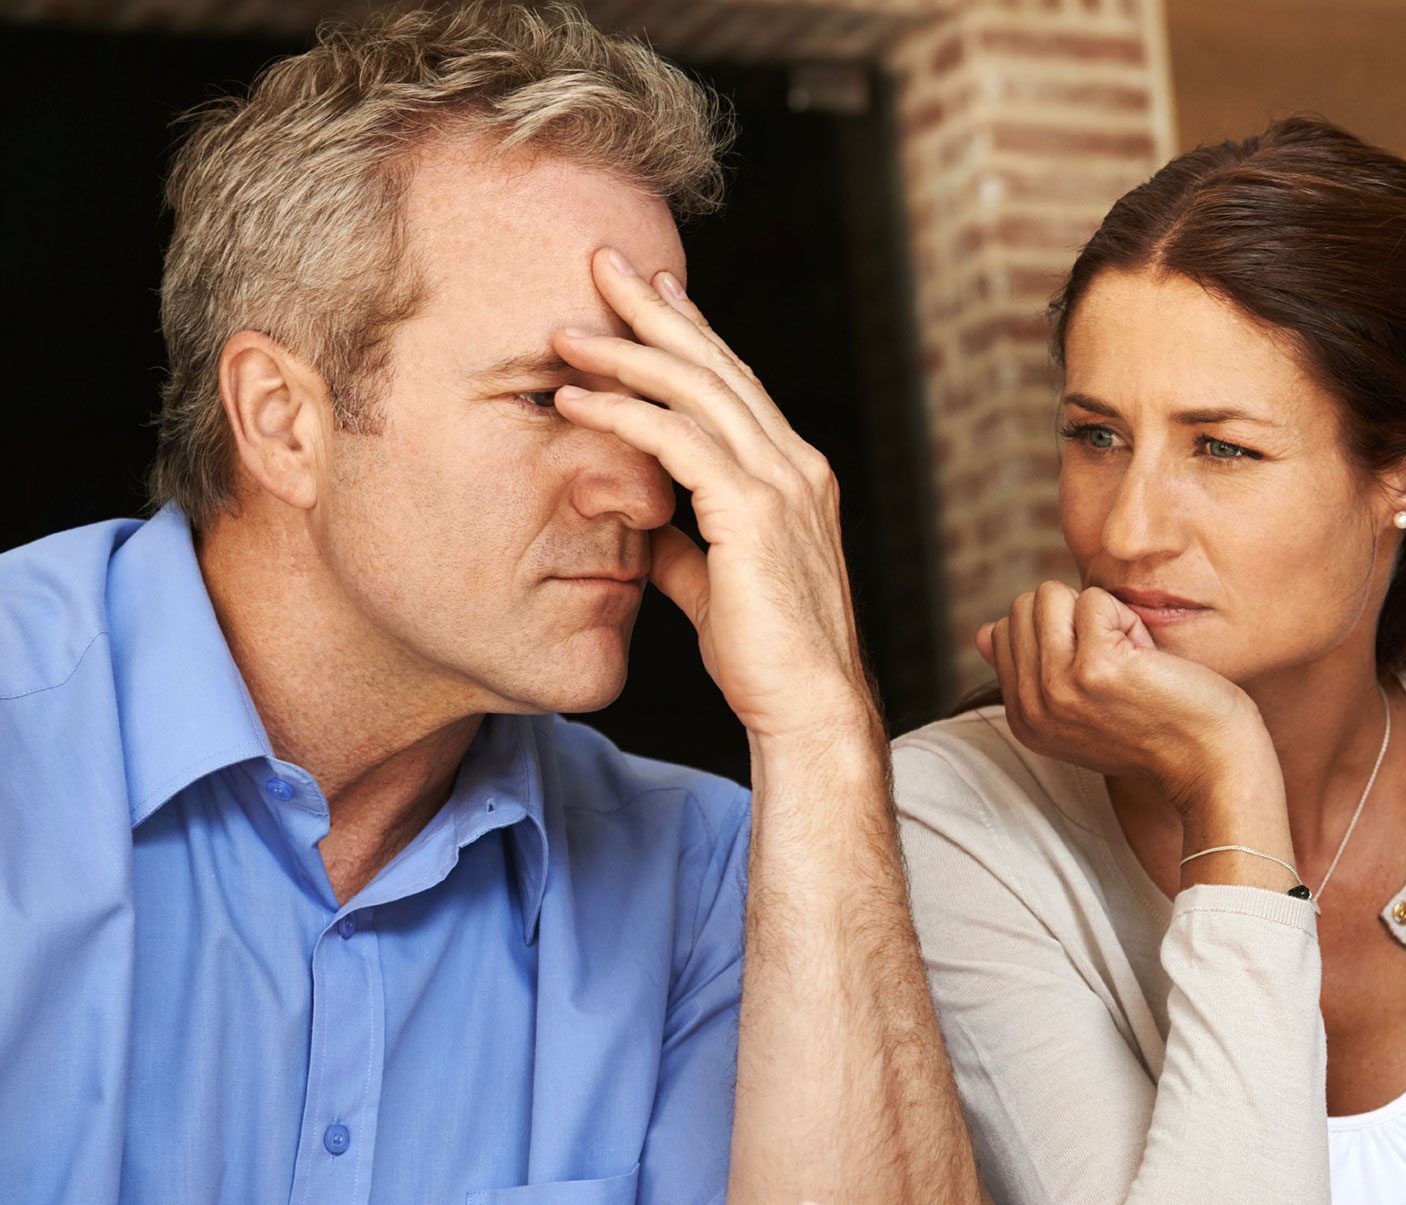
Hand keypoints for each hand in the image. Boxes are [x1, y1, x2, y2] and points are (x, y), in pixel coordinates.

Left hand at [554, 248, 869, 744]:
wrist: (808, 710)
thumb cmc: (767, 662)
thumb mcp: (718, 589)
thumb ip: (688, 548)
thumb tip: (651, 528)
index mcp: (796, 477)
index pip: (738, 385)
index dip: (690, 334)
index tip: (647, 295)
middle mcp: (796, 467)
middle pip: (718, 366)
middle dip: (655, 310)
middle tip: (602, 262)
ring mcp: (781, 485)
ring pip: (697, 390)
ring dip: (625, 353)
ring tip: (564, 330)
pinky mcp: (751, 513)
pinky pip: (677, 441)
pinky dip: (621, 414)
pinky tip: (572, 402)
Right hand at [976, 581, 1273, 815]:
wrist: (1212, 765)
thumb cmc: (1160, 727)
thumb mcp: (1082, 705)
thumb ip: (1033, 670)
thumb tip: (984, 632)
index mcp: (1022, 717)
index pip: (1005, 629)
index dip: (1061, 632)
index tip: (1100, 673)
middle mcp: (1030, 706)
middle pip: (1025, 605)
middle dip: (1077, 617)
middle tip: (1120, 664)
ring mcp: (1056, 688)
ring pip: (1051, 595)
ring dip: (1101, 615)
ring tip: (1132, 661)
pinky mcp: (1093, 668)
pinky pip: (1096, 599)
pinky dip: (1130, 620)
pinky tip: (1149, 662)